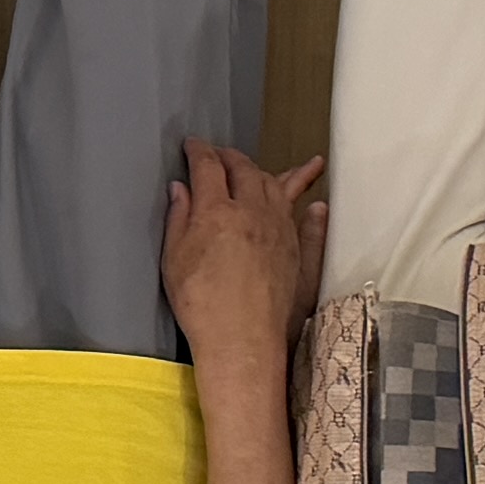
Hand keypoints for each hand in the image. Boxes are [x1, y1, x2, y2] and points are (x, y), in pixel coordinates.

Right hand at [162, 141, 326, 359]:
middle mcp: (252, 211)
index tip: (193, 145)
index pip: (208, 167)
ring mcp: (278, 226)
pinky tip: (311, 189)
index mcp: (216, 211)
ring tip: (260, 165)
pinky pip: (300, 210)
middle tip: (219, 155)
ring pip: (275, 183)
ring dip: (263, 169)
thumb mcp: (173, 260)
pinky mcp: (295, 246)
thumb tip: (181, 189)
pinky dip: (304, 192)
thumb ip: (179, 219)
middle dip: (229, 157)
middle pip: (244, 169)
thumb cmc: (201, 305)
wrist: (241, 338)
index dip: (199, 152)